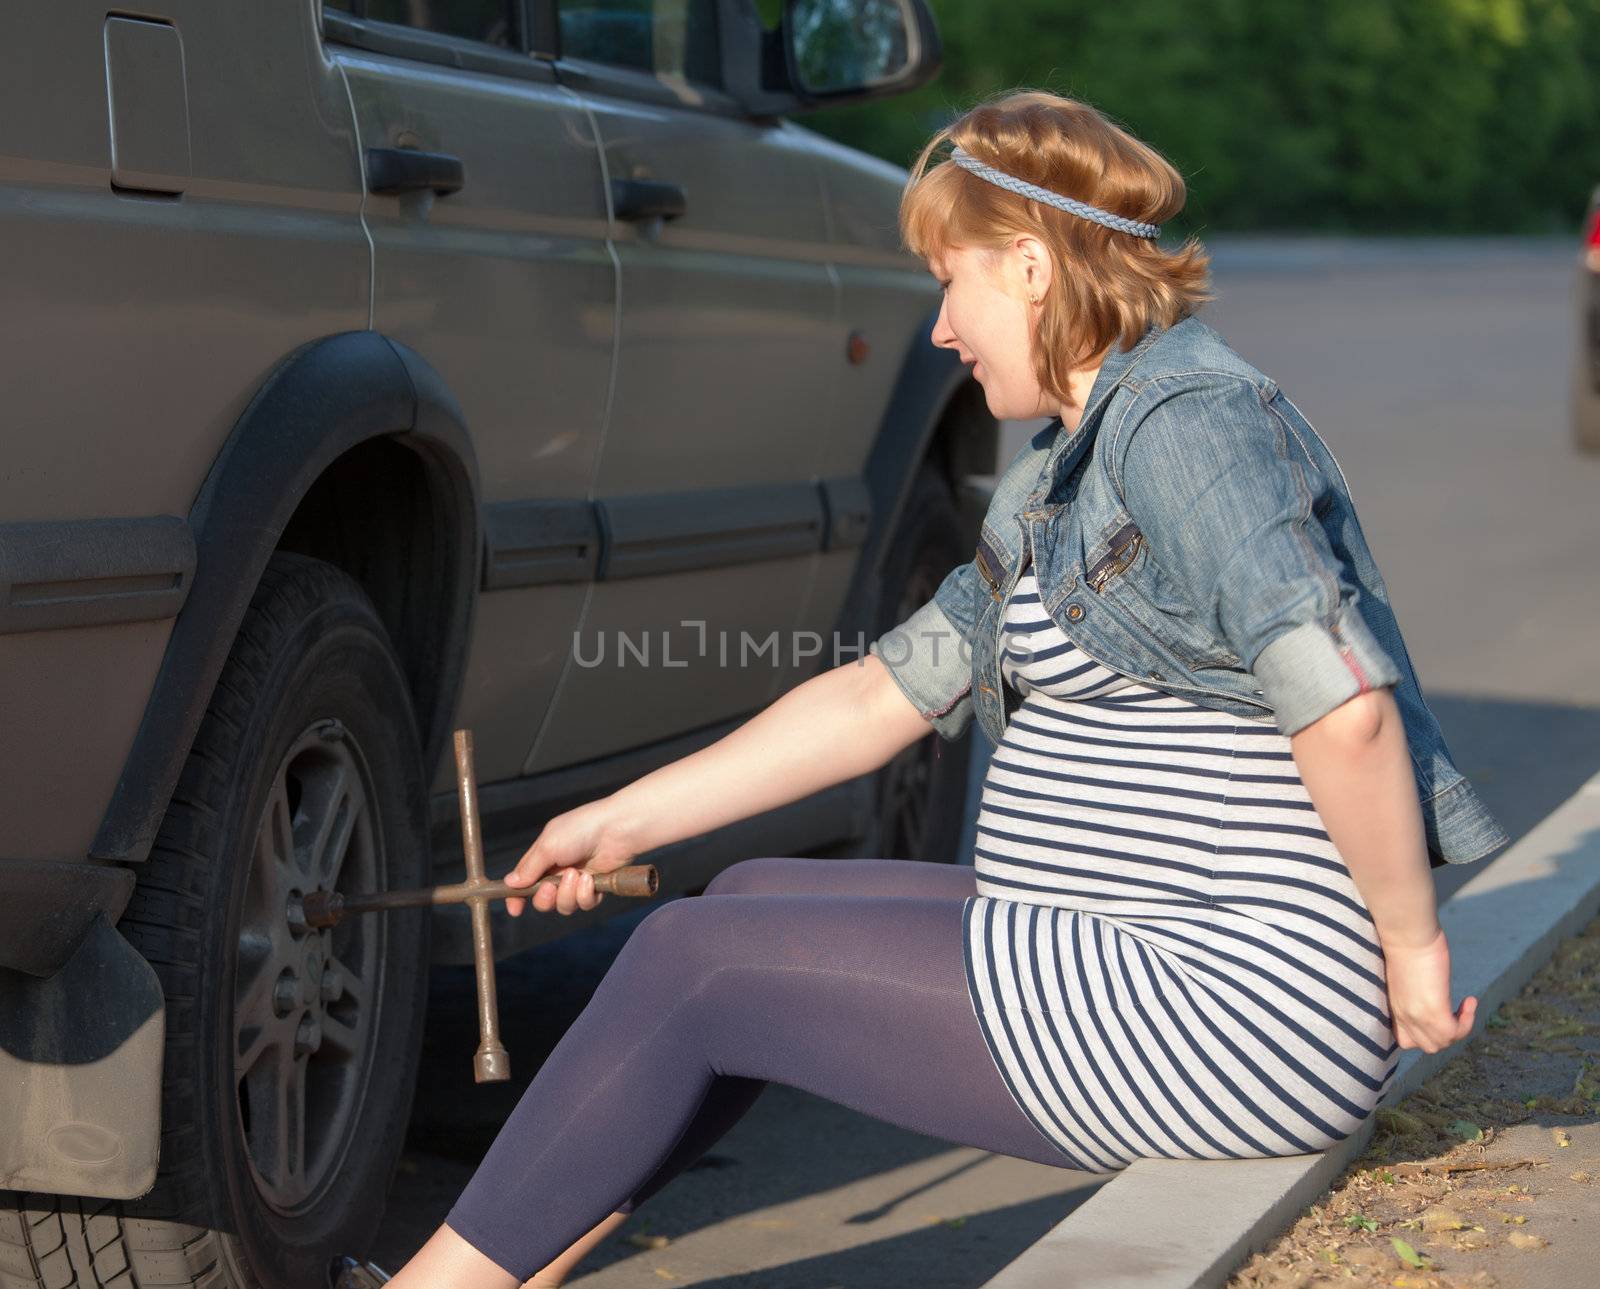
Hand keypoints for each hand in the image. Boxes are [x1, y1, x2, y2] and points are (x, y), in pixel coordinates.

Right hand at [500, 800, 636, 917]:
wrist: (617, 829)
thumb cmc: (581, 830)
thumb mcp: (548, 846)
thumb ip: (529, 868)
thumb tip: (510, 883)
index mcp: (544, 856)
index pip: (525, 880)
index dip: (517, 896)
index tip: (515, 909)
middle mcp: (559, 869)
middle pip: (543, 900)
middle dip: (545, 898)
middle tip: (551, 887)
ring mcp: (577, 879)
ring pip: (564, 905)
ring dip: (568, 894)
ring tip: (577, 875)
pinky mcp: (596, 887)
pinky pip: (584, 904)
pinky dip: (585, 894)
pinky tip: (591, 879)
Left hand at [1380, 926, 1476, 1052]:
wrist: (1404, 932)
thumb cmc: (1405, 941)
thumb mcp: (1408, 971)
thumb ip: (1415, 984)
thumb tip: (1428, 981)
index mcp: (1394, 1005)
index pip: (1404, 1039)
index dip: (1423, 1036)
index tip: (1438, 1018)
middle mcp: (1403, 1014)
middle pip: (1427, 1046)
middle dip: (1446, 1034)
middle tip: (1456, 1012)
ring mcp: (1417, 1015)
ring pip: (1440, 1044)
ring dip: (1459, 1029)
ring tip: (1465, 1006)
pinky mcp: (1433, 1010)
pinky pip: (1453, 1033)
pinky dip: (1467, 1022)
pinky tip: (1470, 1000)